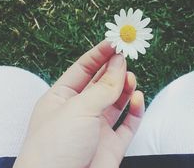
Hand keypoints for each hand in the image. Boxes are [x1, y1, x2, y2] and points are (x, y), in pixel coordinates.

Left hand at [13, 41, 144, 167]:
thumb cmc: (55, 149)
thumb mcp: (79, 109)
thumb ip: (104, 88)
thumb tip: (119, 64)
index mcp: (62, 97)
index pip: (83, 68)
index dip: (99, 54)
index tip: (114, 42)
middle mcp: (80, 110)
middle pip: (101, 82)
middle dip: (114, 68)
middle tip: (126, 56)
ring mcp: (96, 127)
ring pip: (115, 101)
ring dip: (125, 86)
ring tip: (130, 77)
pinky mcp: (111, 144)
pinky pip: (128, 123)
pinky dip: (136, 109)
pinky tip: (138, 98)